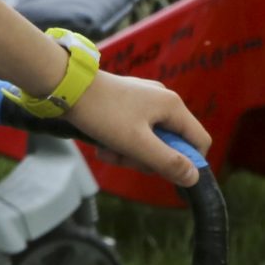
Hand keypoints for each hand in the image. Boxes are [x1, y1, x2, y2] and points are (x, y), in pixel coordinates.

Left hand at [62, 69, 209, 187]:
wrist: (66, 87)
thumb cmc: (102, 114)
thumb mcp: (136, 144)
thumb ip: (167, 161)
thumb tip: (194, 177)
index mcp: (172, 106)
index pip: (199, 140)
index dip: (188, 161)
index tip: (165, 173)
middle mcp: (162, 100)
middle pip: (170, 143)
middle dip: (147, 158)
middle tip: (125, 159)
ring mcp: (143, 100)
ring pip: (148, 140)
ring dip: (128, 153)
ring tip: (107, 151)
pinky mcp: (125, 104)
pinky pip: (132, 131)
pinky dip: (118, 142)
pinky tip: (101, 145)